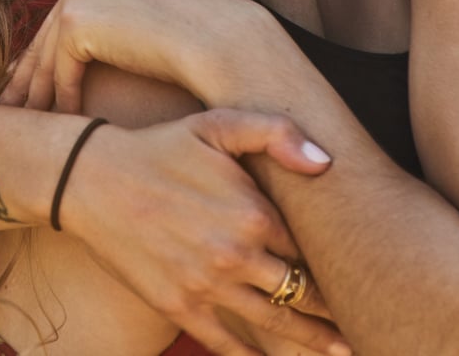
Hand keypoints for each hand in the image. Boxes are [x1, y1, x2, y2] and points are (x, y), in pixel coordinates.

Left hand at [0, 0, 279, 112]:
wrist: (227, 40)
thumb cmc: (221, 26)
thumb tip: (166, 4)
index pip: (73, 8)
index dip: (56, 46)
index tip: (43, 75)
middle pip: (52, 29)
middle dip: (34, 69)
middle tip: (20, 103)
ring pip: (51, 52)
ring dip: (40, 91)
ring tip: (33, 122)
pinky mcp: (78, 20)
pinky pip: (62, 71)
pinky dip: (63, 99)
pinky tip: (67, 124)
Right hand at [62, 110, 347, 355]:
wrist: (91, 179)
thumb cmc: (159, 147)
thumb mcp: (216, 125)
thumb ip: (274, 132)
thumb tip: (325, 163)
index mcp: (254, 212)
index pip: (312, 246)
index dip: (338, 259)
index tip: (363, 268)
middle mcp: (236, 254)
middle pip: (302, 291)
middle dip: (336, 309)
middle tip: (367, 320)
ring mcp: (208, 285)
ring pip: (276, 323)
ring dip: (313, 341)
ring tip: (343, 350)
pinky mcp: (180, 306)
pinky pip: (228, 343)